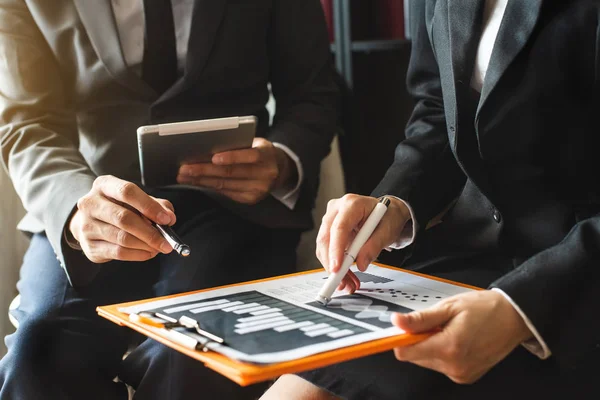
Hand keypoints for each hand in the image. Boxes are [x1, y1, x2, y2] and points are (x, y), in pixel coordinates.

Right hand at [69, 175, 176, 262]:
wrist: (91, 222)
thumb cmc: (120, 208)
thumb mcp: (137, 200)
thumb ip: (156, 205)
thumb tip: (169, 217)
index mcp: (104, 185)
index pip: (127, 192)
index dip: (149, 206)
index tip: (166, 219)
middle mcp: (91, 203)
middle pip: (124, 218)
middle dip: (150, 233)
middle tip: (166, 242)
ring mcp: (87, 225)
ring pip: (122, 238)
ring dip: (145, 245)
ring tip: (158, 247)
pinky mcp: (89, 246)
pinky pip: (118, 252)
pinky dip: (138, 254)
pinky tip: (148, 253)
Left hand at [176, 137, 295, 204]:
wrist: (279, 169)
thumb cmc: (260, 151)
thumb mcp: (255, 143)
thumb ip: (238, 145)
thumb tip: (207, 148)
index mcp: (267, 155)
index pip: (250, 156)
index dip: (231, 157)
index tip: (213, 157)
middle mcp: (265, 174)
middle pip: (231, 173)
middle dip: (205, 170)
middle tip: (184, 168)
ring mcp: (258, 189)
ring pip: (225, 184)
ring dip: (201, 180)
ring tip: (184, 176)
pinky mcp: (251, 199)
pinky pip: (226, 192)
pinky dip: (208, 187)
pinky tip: (196, 182)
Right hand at [316, 194, 410, 292]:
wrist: (388, 212)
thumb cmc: (388, 217)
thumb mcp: (387, 231)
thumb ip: (374, 246)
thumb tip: (361, 263)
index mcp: (352, 204)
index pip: (339, 228)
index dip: (336, 250)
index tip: (337, 269)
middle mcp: (337, 209)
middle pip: (326, 238)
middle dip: (332, 264)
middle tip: (342, 282)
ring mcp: (331, 218)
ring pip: (324, 247)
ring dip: (334, 267)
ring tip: (348, 283)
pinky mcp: (330, 229)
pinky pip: (328, 249)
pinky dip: (335, 264)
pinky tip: (345, 276)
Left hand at [392, 290, 532, 383]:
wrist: (514, 318)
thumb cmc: (485, 308)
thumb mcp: (449, 307)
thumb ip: (421, 319)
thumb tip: (397, 322)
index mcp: (448, 348)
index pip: (405, 353)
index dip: (400, 338)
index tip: (403, 327)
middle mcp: (454, 366)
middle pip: (415, 357)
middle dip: (419, 340)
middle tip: (436, 323)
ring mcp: (461, 374)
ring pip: (427, 361)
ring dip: (431, 346)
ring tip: (450, 330)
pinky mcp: (466, 377)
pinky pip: (441, 365)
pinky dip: (443, 353)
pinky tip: (457, 339)